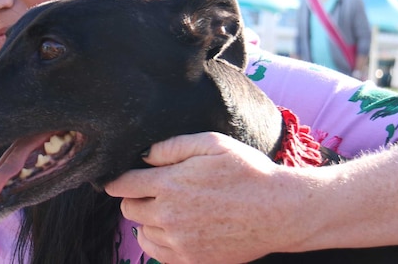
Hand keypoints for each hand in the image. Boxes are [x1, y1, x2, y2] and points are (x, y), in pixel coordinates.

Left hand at [105, 132, 305, 263]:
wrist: (280, 211)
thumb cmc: (248, 172)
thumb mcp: (211, 144)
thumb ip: (172, 146)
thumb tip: (144, 155)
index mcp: (170, 184)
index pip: (122, 185)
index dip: (117, 180)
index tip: (119, 179)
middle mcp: (169, 215)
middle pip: (129, 208)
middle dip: (135, 197)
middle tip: (152, 190)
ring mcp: (180, 241)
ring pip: (142, 231)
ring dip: (149, 219)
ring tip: (169, 209)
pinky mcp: (192, 260)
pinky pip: (157, 253)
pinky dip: (157, 241)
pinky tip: (170, 230)